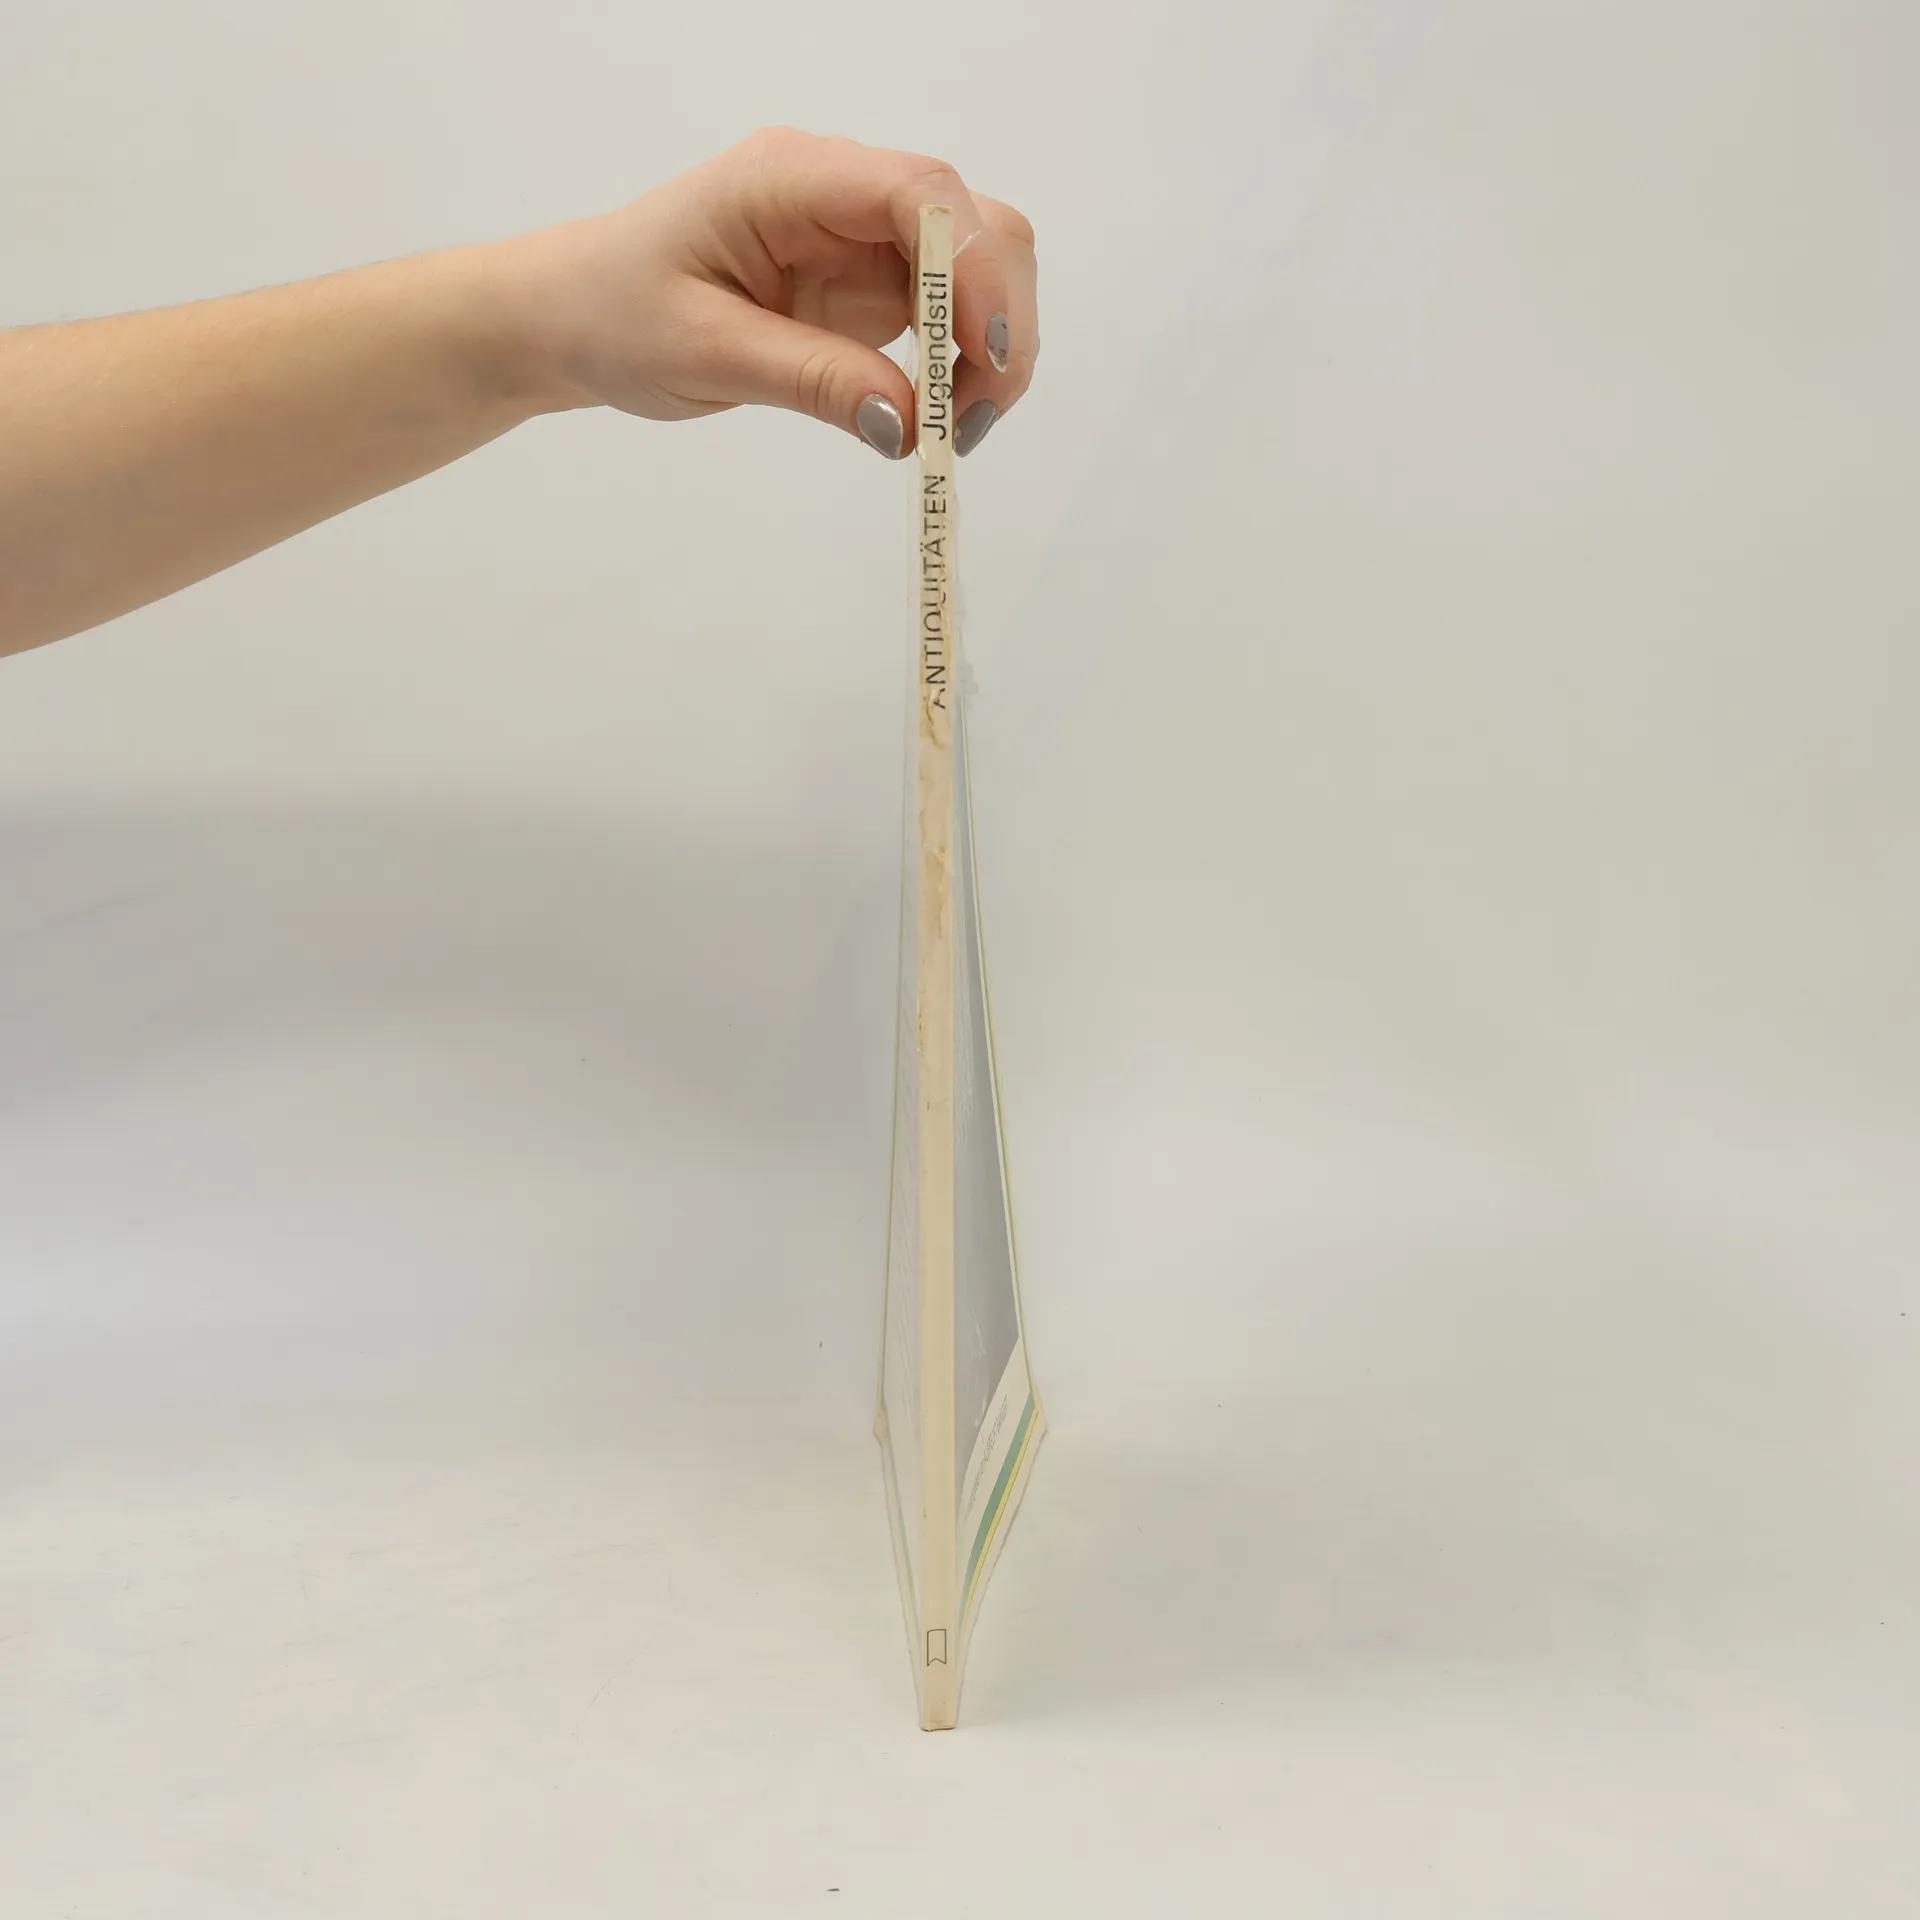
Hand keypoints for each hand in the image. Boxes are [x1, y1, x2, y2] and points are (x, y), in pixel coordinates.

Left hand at [498, 128, 1038, 457]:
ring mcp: (859, 238)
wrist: (573, 317)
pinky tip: (934, 418)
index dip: (972, 270)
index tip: (986, 361)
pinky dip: (959, 365)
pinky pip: (944, 313)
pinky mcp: (865, 284)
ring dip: (987, 349)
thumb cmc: (616, 316)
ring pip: (974, 269)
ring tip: (952, 432)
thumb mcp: (705, 354)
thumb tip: (908, 426)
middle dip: (997, 318)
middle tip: (972, 424)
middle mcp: (839, 193)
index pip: (919, 193)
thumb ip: (812, 381)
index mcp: (791, 179)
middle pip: (971, 225)